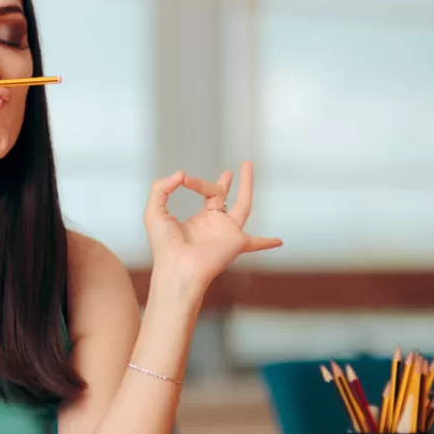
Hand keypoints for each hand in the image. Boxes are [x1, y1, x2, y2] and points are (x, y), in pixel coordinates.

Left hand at [143, 161, 281, 288]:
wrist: (178, 267)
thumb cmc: (164, 246)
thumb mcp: (154, 211)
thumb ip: (161, 188)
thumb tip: (180, 174)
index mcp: (197, 220)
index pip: (205, 192)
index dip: (197, 182)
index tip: (184, 179)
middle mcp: (214, 225)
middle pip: (222, 198)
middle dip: (226, 184)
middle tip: (230, 172)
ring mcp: (227, 233)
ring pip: (243, 206)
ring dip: (247, 187)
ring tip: (248, 166)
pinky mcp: (237, 242)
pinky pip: (256, 242)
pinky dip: (267, 243)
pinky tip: (279, 241)